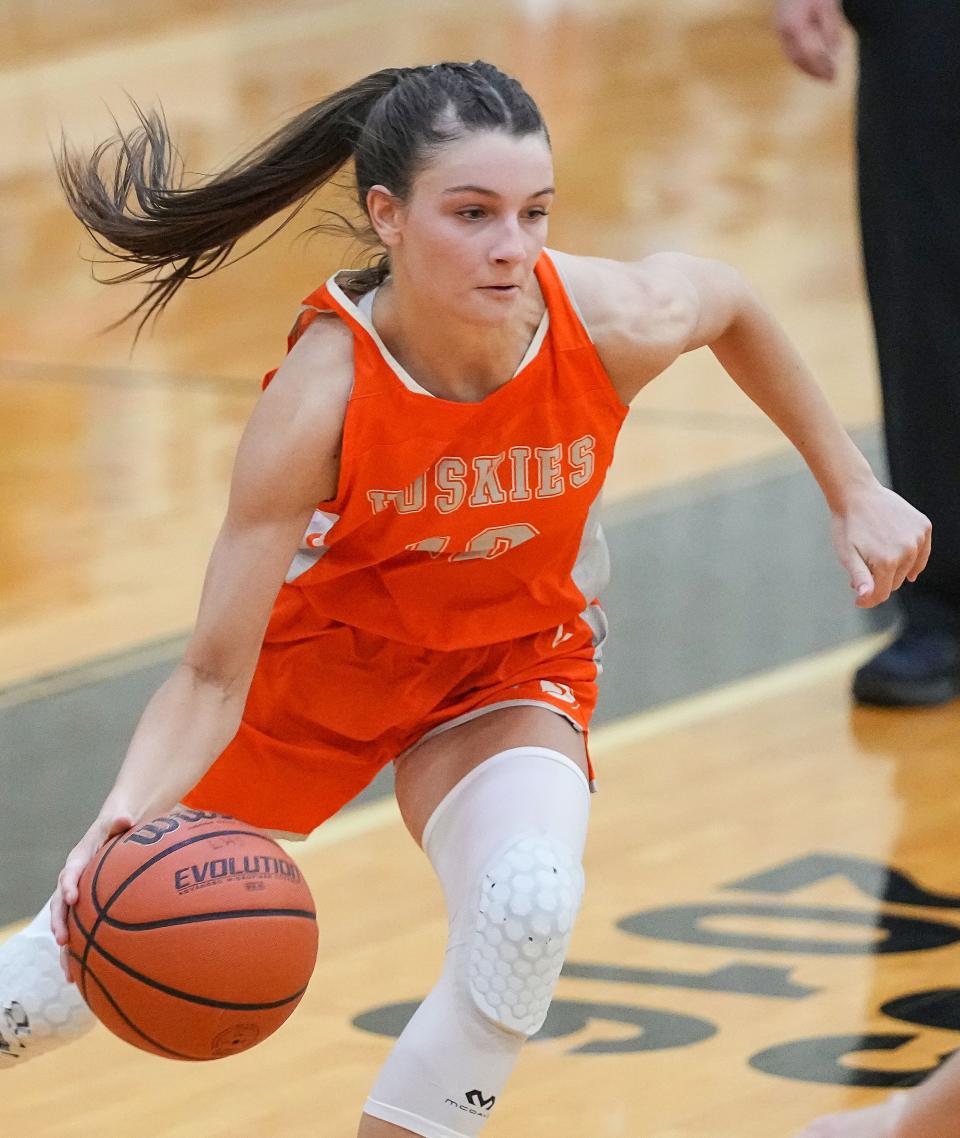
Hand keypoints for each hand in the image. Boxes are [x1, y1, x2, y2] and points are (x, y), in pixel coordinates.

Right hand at [52, 812, 133, 976]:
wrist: (117, 829)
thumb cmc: (120, 826)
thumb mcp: (120, 820)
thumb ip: (119, 821)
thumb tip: (125, 818)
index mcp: (80, 859)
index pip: (70, 872)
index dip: (69, 885)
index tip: (72, 898)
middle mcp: (74, 880)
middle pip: (61, 904)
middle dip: (60, 922)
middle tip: (63, 939)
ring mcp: (79, 896)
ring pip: (67, 924)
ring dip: (67, 947)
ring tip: (69, 972)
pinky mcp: (87, 908)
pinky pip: (83, 930)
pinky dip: (83, 951)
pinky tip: (87, 974)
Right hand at [775, 0, 845, 80]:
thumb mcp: (827, 5)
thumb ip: (831, 30)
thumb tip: (836, 54)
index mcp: (795, 26)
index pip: (809, 55)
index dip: (822, 67)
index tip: (834, 76)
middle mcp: (783, 30)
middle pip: (798, 59)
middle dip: (814, 71)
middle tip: (830, 80)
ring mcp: (779, 28)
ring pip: (792, 56)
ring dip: (807, 67)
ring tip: (822, 74)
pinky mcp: (780, 26)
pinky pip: (790, 49)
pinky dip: (801, 58)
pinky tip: (813, 61)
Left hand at [831, 481, 931, 607]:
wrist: (856, 494)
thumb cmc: (847, 525)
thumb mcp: (847, 554)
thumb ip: (859, 577)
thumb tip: (865, 597)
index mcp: (887, 561)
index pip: (882, 593)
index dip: (868, 599)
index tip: (858, 600)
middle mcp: (907, 551)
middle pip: (895, 582)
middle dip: (878, 582)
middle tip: (862, 572)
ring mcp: (918, 538)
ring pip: (909, 568)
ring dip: (894, 568)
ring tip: (874, 558)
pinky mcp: (924, 526)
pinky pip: (922, 551)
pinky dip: (912, 557)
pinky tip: (901, 557)